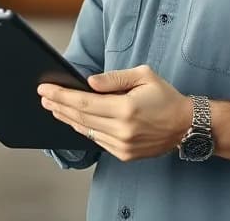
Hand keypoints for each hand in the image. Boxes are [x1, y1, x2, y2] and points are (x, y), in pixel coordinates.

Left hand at [38, 65, 191, 161]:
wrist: (186, 125)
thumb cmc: (165, 97)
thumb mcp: (143, 75)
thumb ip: (113, 78)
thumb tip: (88, 83)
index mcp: (126, 108)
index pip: (84, 103)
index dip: (62, 96)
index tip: (45, 89)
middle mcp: (123, 130)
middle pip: (80, 118)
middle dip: (58, 106)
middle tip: (43, 97)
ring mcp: (123, 146)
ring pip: (86, 131)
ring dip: (66, 119)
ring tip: (53, 107)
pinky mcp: (124, 155)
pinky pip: (96, 140)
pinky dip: (82, 129)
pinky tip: (73, 120)